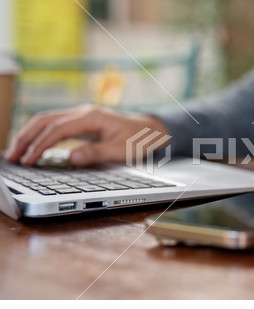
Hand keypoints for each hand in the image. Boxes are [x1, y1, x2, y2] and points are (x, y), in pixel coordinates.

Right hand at [5, 104, 168, 165]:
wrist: (150, 129)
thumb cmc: (138, 139)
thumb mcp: (120, 150)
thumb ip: (96, 153)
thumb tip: (71, 158)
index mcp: (91, 117)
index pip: (57, 130)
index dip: (40, 146)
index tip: (28, 161)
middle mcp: (83, 113)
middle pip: (45, 121)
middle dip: (26, 138)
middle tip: (12, 157)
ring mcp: (81, 116)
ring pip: (47, 121)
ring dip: (29, 135)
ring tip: (16, 153)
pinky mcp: (81, 122)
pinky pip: (55, 125)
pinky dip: (40, 134)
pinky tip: (33, 146)